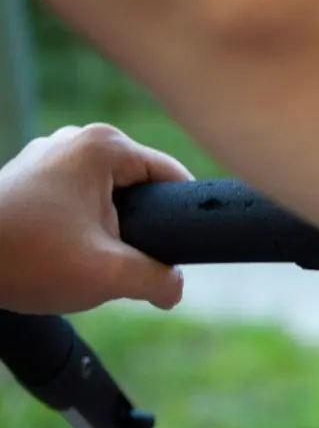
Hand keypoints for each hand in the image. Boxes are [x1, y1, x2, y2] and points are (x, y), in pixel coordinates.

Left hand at [0, 124, 191, 313]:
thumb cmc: (27, 257)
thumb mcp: (110, 275)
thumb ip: (161, 280)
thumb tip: (175, 287)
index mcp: (103, 146)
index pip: (174, 177)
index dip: (183, 220)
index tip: (174, 254)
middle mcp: (77, 140)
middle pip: (142, 189)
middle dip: (141, 230)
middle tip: (120, 262)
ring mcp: (50, 155)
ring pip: (109, 199)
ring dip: (109, 233)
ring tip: (86, 259)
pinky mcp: (30, 175)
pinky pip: (80, 202)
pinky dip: (82, 229)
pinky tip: (63, 253)